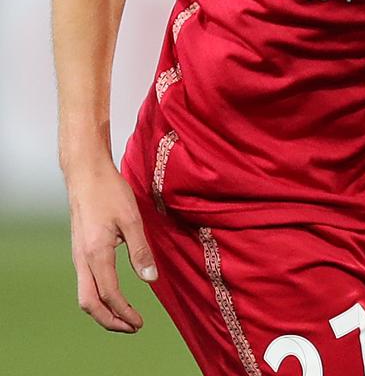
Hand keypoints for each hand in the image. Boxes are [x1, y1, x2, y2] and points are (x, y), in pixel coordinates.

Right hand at [66, 160, 157, 332]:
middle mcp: (82, 259)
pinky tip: (112, 293)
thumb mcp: (131, 218)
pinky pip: (85, 282)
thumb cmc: (109, 191)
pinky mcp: (79, 249)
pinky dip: (98, 297)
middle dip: (110, 321)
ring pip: (84, 295)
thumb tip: (151, 279)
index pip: (109, 294)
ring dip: (103, 311)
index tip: (140, 322)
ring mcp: (78, 255)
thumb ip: (140, 250)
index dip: (124, 312)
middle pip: (90, 304)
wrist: (86, 173)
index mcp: (96, 253)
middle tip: (132, 327)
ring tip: (123, 316)